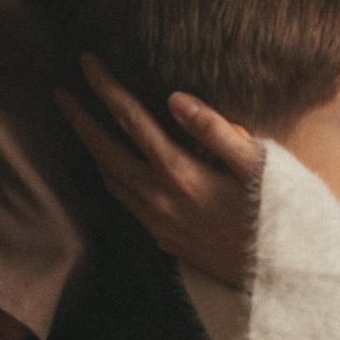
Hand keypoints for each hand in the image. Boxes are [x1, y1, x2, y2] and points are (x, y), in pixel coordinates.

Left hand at [57, 53, 261, 286]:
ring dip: (92, 149)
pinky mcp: (163, 239)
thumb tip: (174, 97)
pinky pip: (126, 201)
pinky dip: (113, 176)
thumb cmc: (275, 212)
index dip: (105, 88)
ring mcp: (157, 222)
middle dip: (79, 119)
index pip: (130, 119)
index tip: (86, 62)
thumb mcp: (256, 165)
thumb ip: (214, 129)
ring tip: (83, 126)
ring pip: (111, 179)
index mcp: (179, 171)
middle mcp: (158, 197)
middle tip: (60, 94)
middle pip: (104, 151)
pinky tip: (117, 168)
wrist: (278, 276)